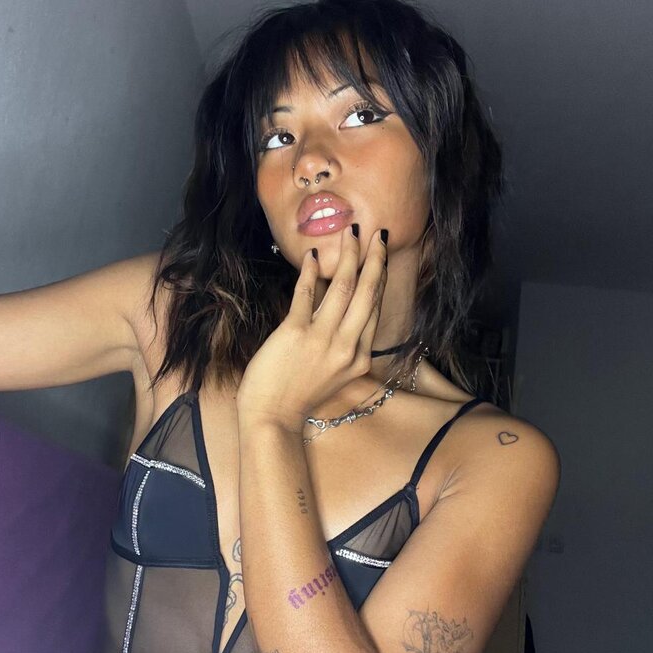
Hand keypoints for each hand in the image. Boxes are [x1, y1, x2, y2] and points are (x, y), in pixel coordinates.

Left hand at [236, 226, 388, 432]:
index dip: (379, 280)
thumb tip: (339, 310)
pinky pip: (305, 294)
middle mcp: (347, 348)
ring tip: (350, 234)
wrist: (272, 417)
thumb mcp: (333, 374)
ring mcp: (322, 340)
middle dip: (374, 260)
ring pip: (342, 288)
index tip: (381, 258)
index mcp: (359, 359)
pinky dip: (309, 272)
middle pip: (366, 294)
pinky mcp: (295, 333)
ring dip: (348, 257)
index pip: (372, 311)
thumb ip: (343, 346)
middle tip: (379, 235)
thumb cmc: (298, 396)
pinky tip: (312, 256)